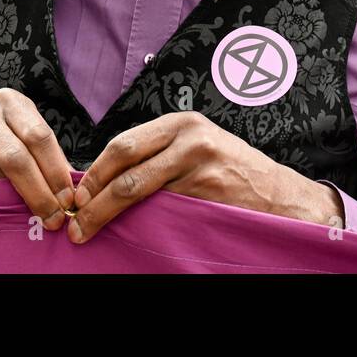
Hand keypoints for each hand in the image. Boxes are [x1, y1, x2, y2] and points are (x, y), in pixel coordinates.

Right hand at [0, 87, 75, 230]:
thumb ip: (45, 155)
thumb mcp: (18, 134)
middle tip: (55, 218)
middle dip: (41, 193)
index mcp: (8, 102)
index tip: (70, 200)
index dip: (57, 171)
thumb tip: (80, 188)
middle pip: (17, 159)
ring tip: (29, 219)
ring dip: (16, 205)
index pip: (40, 136)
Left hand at [67, 111, 342, 243]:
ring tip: (87, 229)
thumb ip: (159, 155)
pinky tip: (125, 233)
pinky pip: (161, 209)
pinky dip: (137, 223)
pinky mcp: (207, 190)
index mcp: (181, 123)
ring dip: (106, 212)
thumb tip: (105, 179)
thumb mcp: (197, 149)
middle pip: (123, 161)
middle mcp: (189, 136)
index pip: (123, 144)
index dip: (94, 171)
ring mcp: (199, 162)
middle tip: (74, 216)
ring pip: (137, 188)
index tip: (76, 194)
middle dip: (93, 193)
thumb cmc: (234, 174)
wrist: (281, 197)